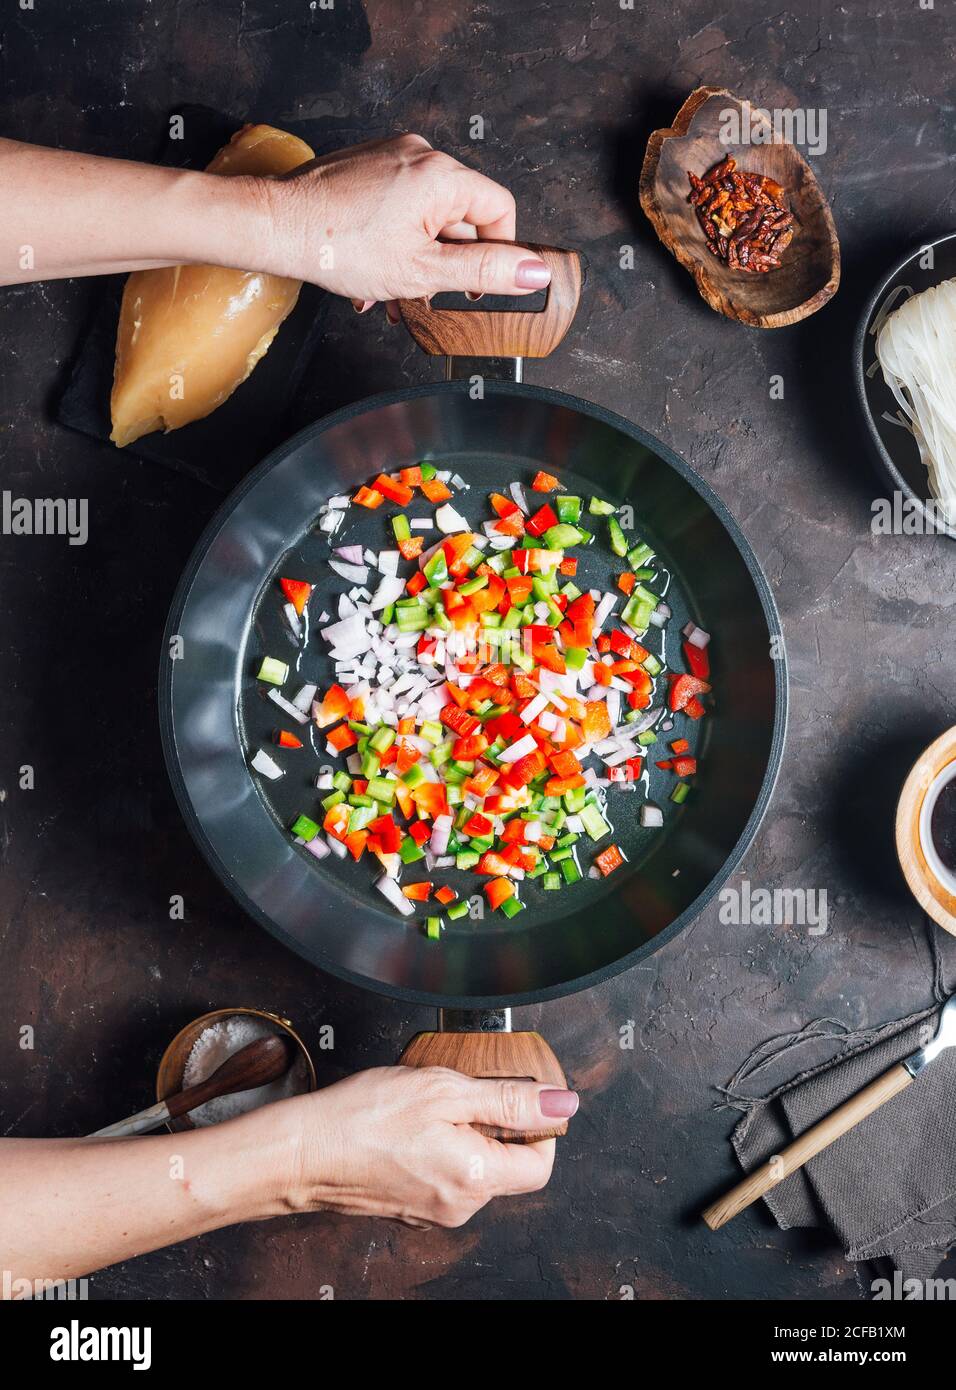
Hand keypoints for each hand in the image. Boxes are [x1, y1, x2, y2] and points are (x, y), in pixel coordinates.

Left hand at [257, 134, 551, 311]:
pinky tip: (376, 269)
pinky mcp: (370, 165)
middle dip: (445, 263)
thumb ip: (483, 271)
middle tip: (423, 293)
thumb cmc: (336, 246)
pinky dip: (396, 238)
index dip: (496, 254)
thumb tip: (533, 271)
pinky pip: (401, 204)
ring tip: (393, 289)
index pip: (498, 211)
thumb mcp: (422, 271)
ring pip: (428, 215)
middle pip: (461, 215)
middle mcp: (420, 155)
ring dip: (418, 258)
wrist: (275, 226)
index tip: (476, 285)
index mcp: (442, 175)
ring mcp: (392, 156)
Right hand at [281, 1065, 577, 1227]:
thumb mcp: (445, 1090)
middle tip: (456, 1094)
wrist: (301, 1152)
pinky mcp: (410, 1207)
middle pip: (507, 1165)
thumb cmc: (362, 1119)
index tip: (517, 1098)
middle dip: (492, 1125)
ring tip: (424, 1108)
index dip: (537, 1125)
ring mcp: (433, 1211)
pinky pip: (442, 1174)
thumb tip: (561, 1104)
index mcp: (477, 1178)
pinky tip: (406, 1128)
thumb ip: (509, 1100)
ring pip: (472, 1167)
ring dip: (461, 1134)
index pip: (541, 1162)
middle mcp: (460, 1205)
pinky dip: (436, 1148)